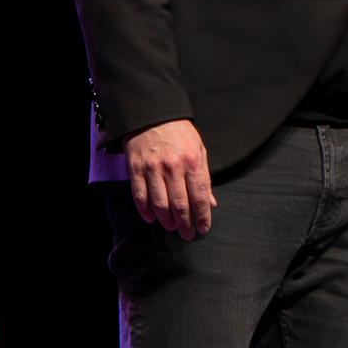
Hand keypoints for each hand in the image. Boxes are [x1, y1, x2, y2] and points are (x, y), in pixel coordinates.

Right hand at [125, 119, 215, 239]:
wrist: (153, 113)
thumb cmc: (179, 132)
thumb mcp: (199, 149)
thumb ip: (204, 177)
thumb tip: (211, 202)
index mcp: (192, 161)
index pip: (200, 196)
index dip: (203, 216)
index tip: (204, 228)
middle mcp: (173, 167)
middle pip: (180, 205)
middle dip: (185, 224)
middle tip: (188, 234)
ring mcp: (153, 168)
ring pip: (160, 204)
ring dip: (166, 221)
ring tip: (171, 228)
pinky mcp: (136, 168)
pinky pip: (140, 196)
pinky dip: (145, 211)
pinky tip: (151, 218)